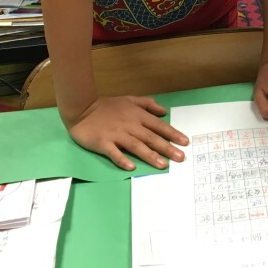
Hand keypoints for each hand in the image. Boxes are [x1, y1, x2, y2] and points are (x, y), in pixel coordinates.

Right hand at [64, 96, 188, 170]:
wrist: (82, 108)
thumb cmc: (107, 106)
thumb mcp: (130, 99)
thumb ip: (147, 104)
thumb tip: (164, 111)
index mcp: (137, 115)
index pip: (158, 125)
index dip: (172, 133)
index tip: (184, 142)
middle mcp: (130, 125)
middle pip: (151, 138)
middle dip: (167, 148)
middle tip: (180, 157)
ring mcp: (116, 134)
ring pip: (136, 146)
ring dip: (150, 155)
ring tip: (162, 165)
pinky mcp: (103, 143)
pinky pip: (114, 153)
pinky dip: (123, 160)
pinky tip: (132, 168)